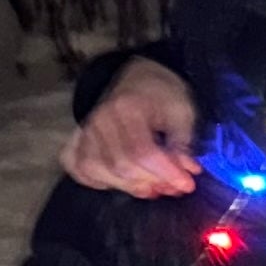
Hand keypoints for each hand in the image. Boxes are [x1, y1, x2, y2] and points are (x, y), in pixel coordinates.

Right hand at [63, 59, 201, 195]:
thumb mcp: (183, 113)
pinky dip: (97, 180)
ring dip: (129, 186)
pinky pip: (78, 167)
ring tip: (154, 186)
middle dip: (152, 182)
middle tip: (174, 186)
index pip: (142, 151)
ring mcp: (86, 130)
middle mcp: (100, 119)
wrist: (140, 78)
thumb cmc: (163, 97)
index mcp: (127, 108)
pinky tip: (121, 181)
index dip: (165, 173)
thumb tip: (187, 170)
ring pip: (98, 170)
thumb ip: (183, 144)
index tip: (186, 184)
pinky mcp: (79, 140)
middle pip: (121, 166)